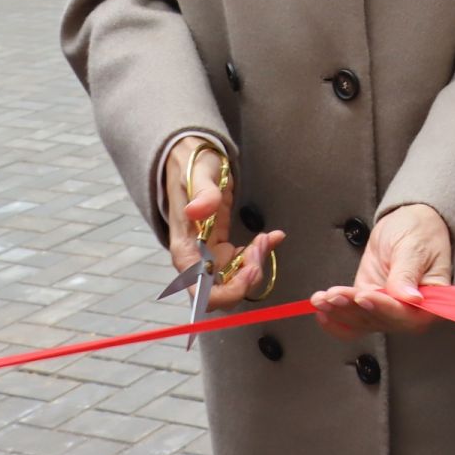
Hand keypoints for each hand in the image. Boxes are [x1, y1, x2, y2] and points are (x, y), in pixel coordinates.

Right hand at [163, 138, 283, 311]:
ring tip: (267, 237)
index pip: (200, 291)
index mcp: (184, 249)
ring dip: (255, 265)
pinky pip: (241, 264)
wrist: (192, 161)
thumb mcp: (199, 174)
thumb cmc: (192, 167)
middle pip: (222, 292)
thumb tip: (196, 211)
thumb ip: (201, 193)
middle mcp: (195, 260)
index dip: (228, 290)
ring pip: (234, 281)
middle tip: (262, 245)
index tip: (251, 268)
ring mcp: (208, 256)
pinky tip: (270, 236)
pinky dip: (258, 255)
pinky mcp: (221, 249)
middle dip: (247, 277)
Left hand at [311, 204, 453, 336]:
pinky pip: (352, 320)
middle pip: (379, 320)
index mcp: (431, 300)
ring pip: (361, 321)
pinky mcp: (370, 304)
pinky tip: (321, 311)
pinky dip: (335, 320)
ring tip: (321, 299)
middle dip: (353, 309)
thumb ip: (408, 273)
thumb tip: (411, 299)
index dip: (383, 308)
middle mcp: (410, 312)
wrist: (409, 223)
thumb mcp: (415, 246)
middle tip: (334, 295)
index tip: (363, 296)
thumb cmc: (421, 232)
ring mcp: (387, 310)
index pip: (406, 313)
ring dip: (339, 312)